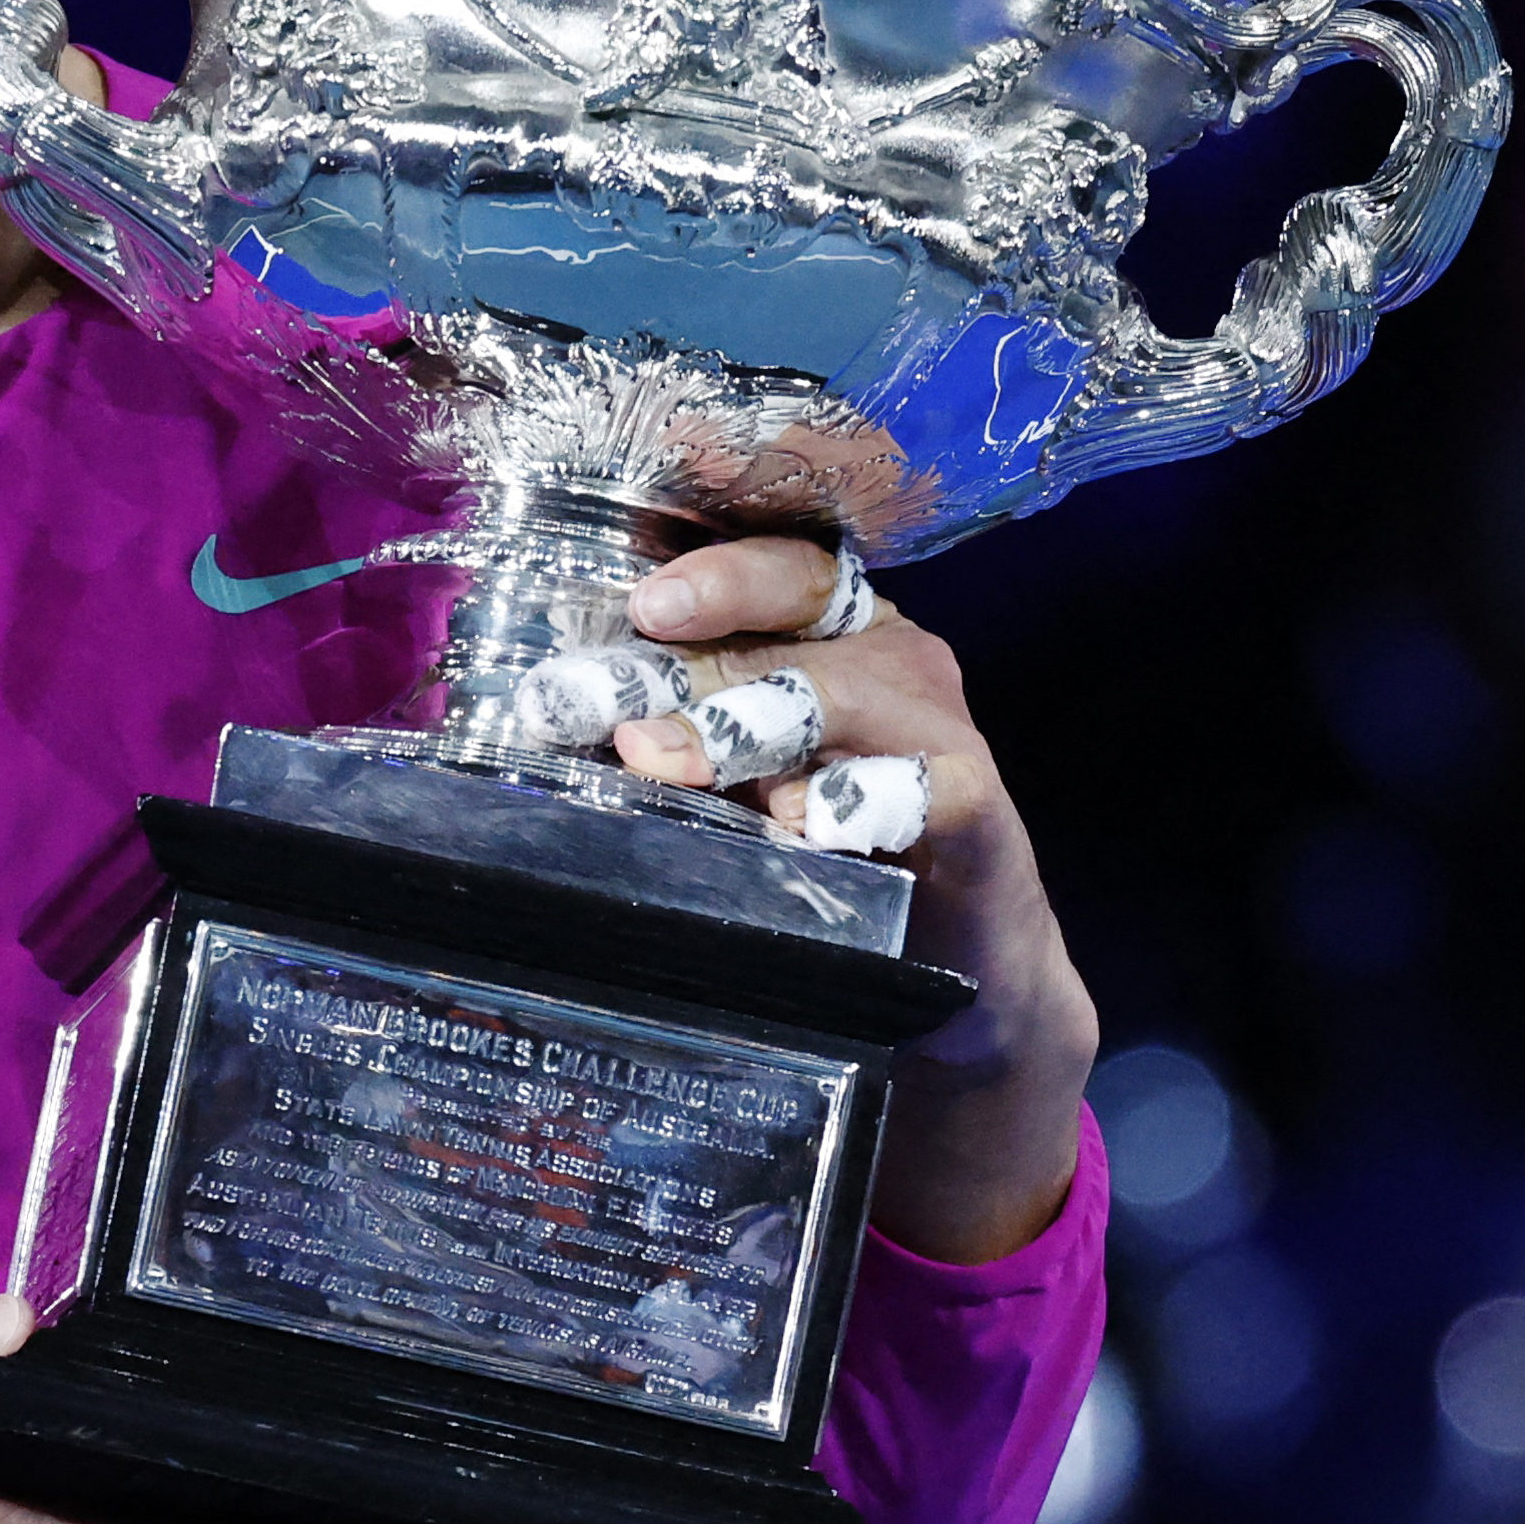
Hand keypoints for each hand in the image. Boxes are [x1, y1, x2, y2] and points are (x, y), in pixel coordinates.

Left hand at [606, 537, 1096, 1263]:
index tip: (635, 605)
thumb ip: (670, 731)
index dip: (704, 573)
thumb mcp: (738, 776)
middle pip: (784, 622)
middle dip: (684, 660)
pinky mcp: (974, 803)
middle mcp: (887, 650)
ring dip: (741, 724)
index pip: (767, 561)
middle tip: (598, 705)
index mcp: (825, 624)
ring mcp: (937, 722)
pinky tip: (796, 824)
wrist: (954, 962)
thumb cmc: (821, 850)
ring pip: (836, 692)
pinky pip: (911, 786)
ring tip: (661, 760)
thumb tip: (550, 716)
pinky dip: (847, 799)